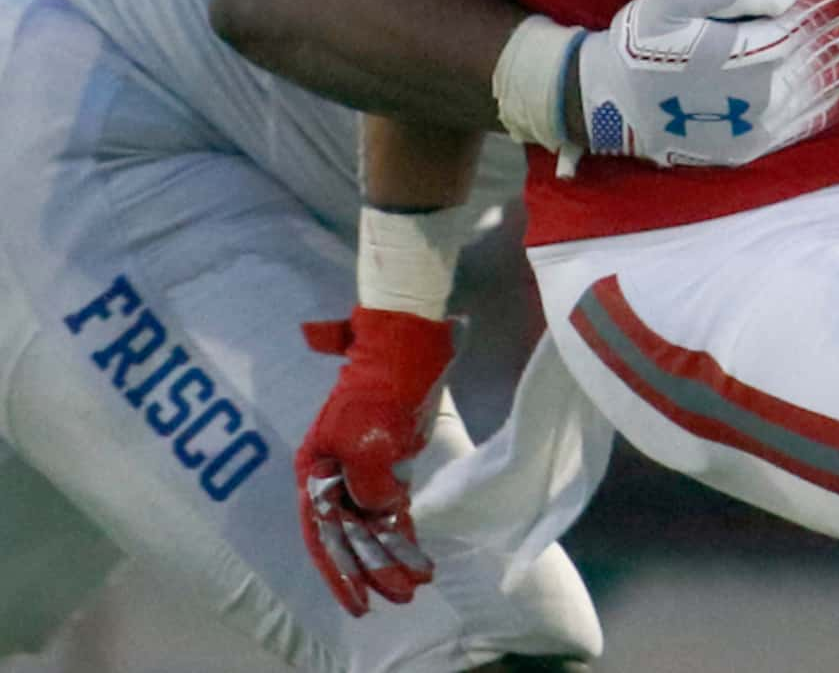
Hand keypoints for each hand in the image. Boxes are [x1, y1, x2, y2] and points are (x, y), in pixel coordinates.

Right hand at [295, 308, 457, 615]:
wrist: (407, 338)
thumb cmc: (382, 385)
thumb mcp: (369, 439)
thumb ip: (369, 487)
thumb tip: (380, 514)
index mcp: (316, 465)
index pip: (323, 532)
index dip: (339, 572)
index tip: (358, 604)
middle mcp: (333, 471)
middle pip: (350, 533)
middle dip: (373, 570)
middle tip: (401, 598)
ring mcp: (360, 465)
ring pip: (372, 523)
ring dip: (391, 555)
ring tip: (416, 585)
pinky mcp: (388, 458)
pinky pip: (391, 504)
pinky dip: (402, 529)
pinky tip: (418, 552)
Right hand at [575, 0, 838, 166]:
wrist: (608, 105)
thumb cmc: (638, 43)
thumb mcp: (673, 0)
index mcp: (745, 55)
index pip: (805, 25)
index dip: (832, 5)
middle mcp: (762, 96)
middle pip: (819, 58)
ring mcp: (759, 128)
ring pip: (819, 92)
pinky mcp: (752, 148)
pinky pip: (804, 124)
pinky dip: (832, 102)